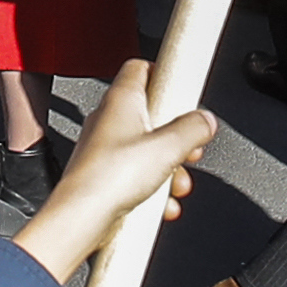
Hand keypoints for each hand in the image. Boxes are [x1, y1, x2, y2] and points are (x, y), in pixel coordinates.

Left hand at [10, 60, 218, 281]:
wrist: (81, 218)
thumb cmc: (109, 177)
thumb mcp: (168, 148)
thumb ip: (192, 130)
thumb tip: (205, 120)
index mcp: (121, 100)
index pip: (142, 68)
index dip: (165, 74)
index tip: (184, 90)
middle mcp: (109, 120)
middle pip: (153, 116)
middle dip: (176, 137)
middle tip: (189, 150)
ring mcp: (105, 149)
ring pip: (148, 151)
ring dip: (168, 169)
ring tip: (175, 184)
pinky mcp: (105, 176)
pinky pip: (137, 177)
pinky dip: (153, 190)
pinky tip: (161, 204)